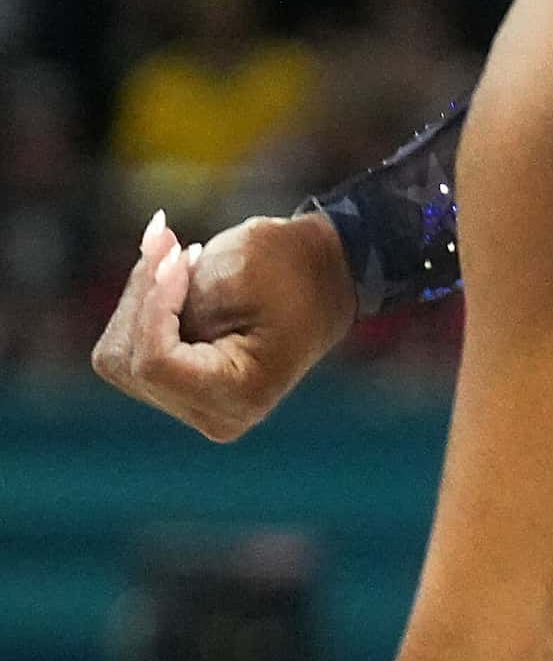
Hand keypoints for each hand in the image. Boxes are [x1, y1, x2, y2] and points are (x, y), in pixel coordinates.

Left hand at [93, 211, 359, 443]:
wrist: (324, 272)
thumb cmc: (291, 267)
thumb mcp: (233, 271)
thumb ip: (173, 298)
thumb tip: (135, 298)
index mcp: (242, 395)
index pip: (156, 363)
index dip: (152, 305)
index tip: (177, 255)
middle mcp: (217, 415)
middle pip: (131, 363)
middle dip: (142, 299)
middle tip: (173, 245)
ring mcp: (198, 408)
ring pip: (120, 358)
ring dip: (139, 301)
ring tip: (180, 261)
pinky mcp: (183, 392)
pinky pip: (127, 354)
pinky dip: (140, 310)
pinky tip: (174, 282)